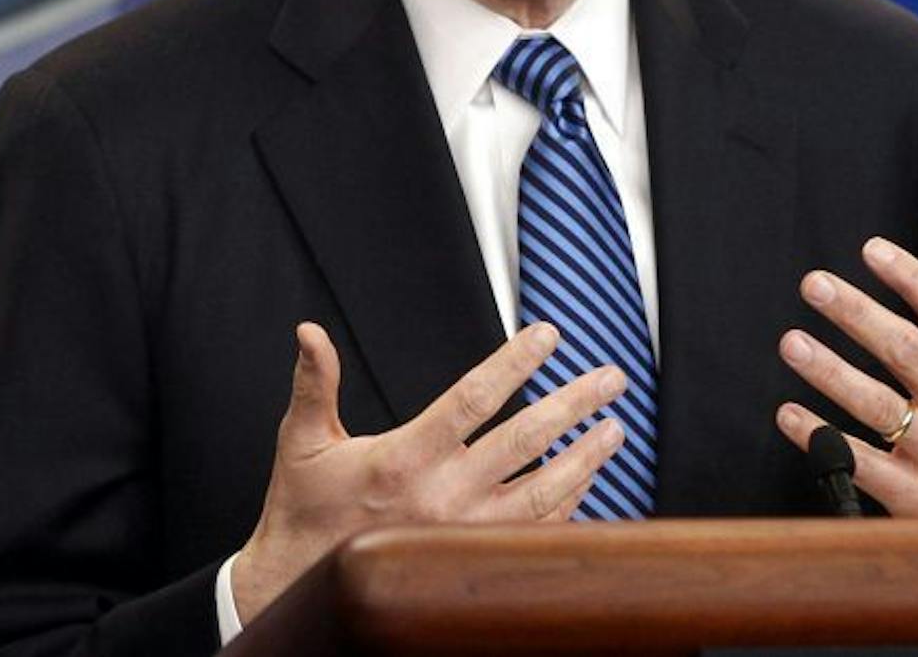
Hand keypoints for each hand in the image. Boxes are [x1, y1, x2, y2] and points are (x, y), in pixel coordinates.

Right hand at [231, 320, 625, 622]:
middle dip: (573, 404)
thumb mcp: (301, 440)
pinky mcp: (471, 559)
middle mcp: (441, 497)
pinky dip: (568, 508)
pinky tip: (589, 484)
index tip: (547, 337)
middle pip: (524, 441)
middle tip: (610, 378)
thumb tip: (310, 333)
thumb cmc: (304, 510)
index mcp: (403, 459)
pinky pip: (534, 535)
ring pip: (542, 494)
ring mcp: (462, 533)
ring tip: (615, 429)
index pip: (472, 400)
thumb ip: (314, 382)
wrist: (302, 584)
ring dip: (584, 459)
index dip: (513, 363)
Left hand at [774, 236, 917, 517]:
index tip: (872, 249)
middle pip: (907, 353)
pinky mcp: (914, 497)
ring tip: (792, 342)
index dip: (913, 280)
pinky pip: (861, 464)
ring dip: (831, 373)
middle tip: (813, 283)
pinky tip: (789, 414)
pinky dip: (822, 440)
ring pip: (877, 409)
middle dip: (858, 315)